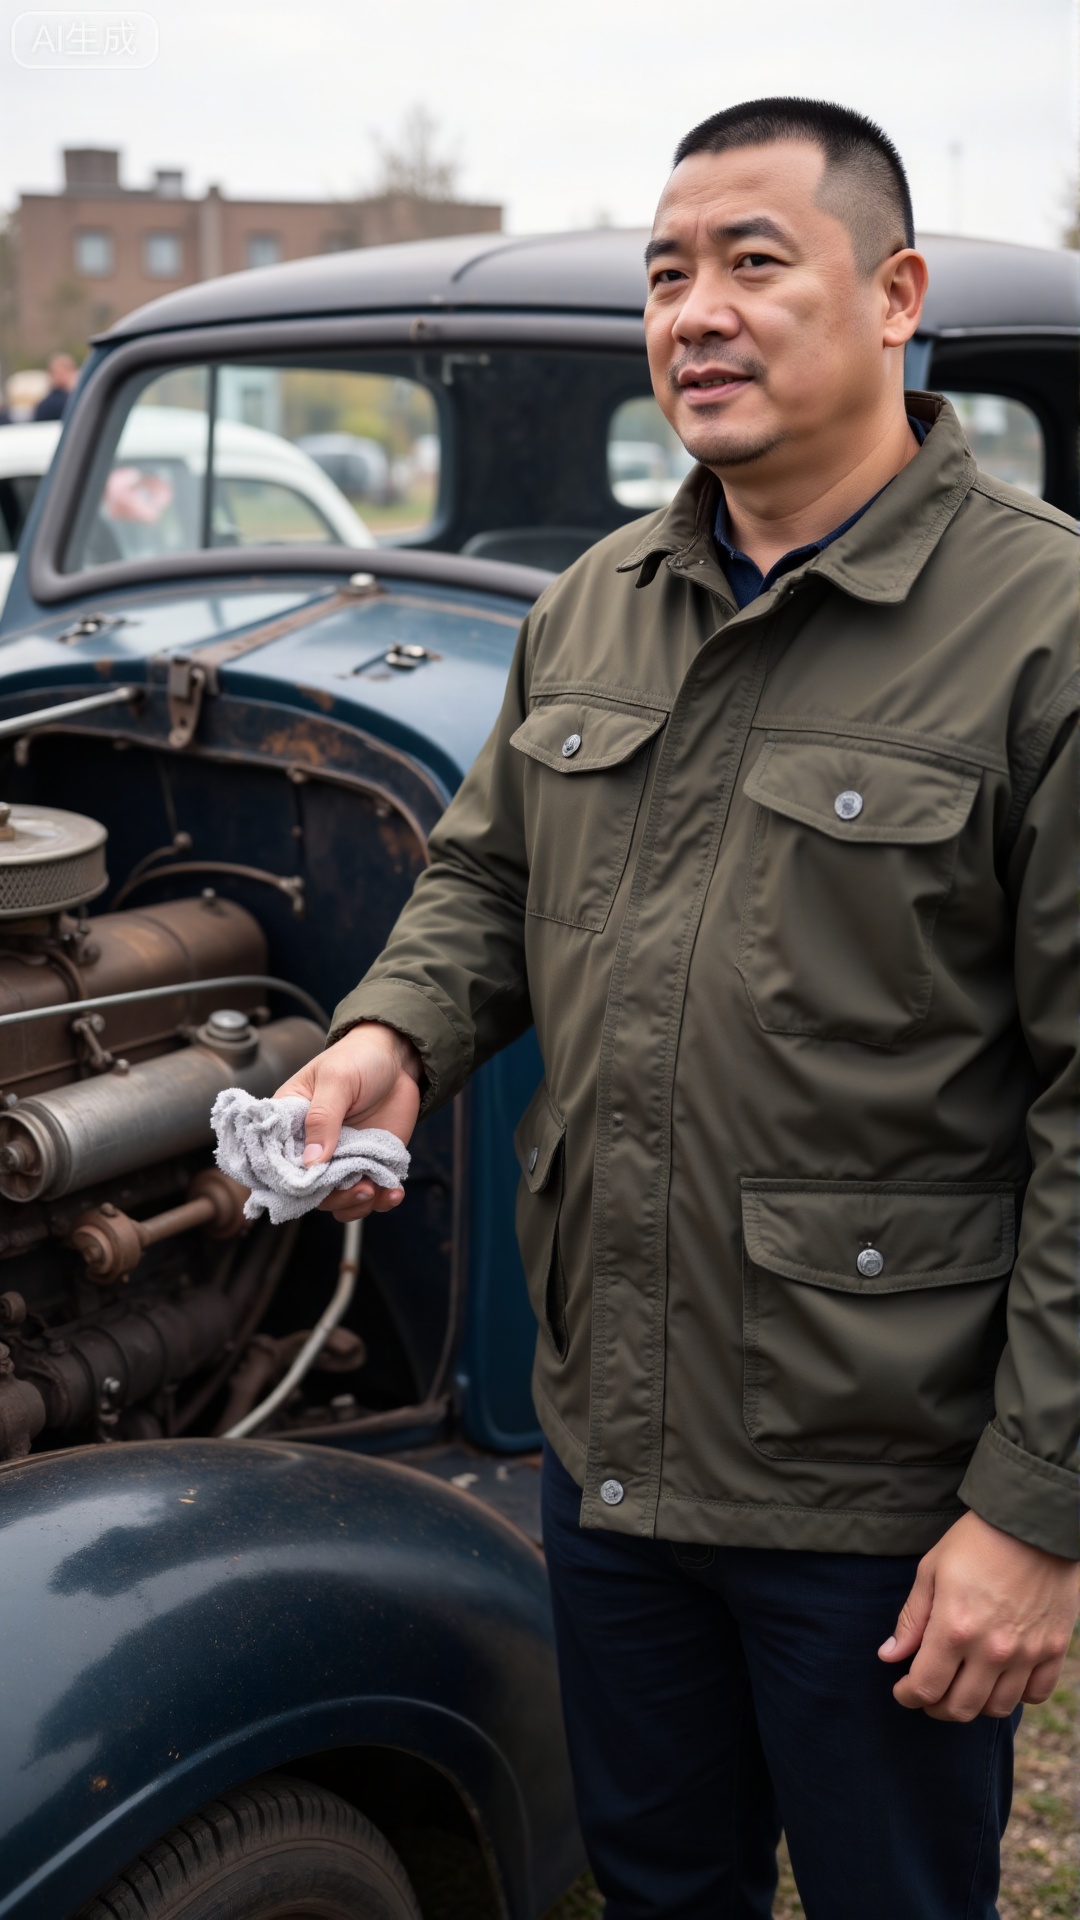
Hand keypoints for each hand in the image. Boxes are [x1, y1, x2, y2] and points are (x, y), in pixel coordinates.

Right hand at [274, 1022, 422, 1221]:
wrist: (397, 1060)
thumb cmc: (358, 1059)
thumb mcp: (337, 1079)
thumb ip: (323, 1117)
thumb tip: (312, 1162)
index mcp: (290, 1124)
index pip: (277, 1161)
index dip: (290, 1181)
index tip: (309, 1187)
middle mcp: (311, 1147)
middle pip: (310, 1189)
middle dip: (333, 1197)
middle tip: (359, 1188)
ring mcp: (341, 1159)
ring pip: (338, 1199)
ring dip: (356, 1204)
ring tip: (376, 1190)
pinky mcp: (368, 1163)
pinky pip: (369, 1194)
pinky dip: (382, 1199)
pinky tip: (394, 1192)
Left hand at [878, 1509, 1078, 1721]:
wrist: (1032, 1521)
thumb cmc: (976, 1541)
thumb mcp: (931, 1570)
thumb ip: (912, 1619)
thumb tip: (890, 1655)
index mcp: (955, 1628)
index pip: (925, 1687)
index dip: (907, 1695)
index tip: (902, 1690)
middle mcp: (992, 1649)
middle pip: (960, 1708)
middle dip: (935, 1707)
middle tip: (928, 1692)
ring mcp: (1027, 1653)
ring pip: (997, 1708)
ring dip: (974, 1705)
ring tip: (962, 1686)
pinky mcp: (1054, 1649)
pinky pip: (1036, 1694)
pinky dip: (1016, 1695)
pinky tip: (1001, 1678)